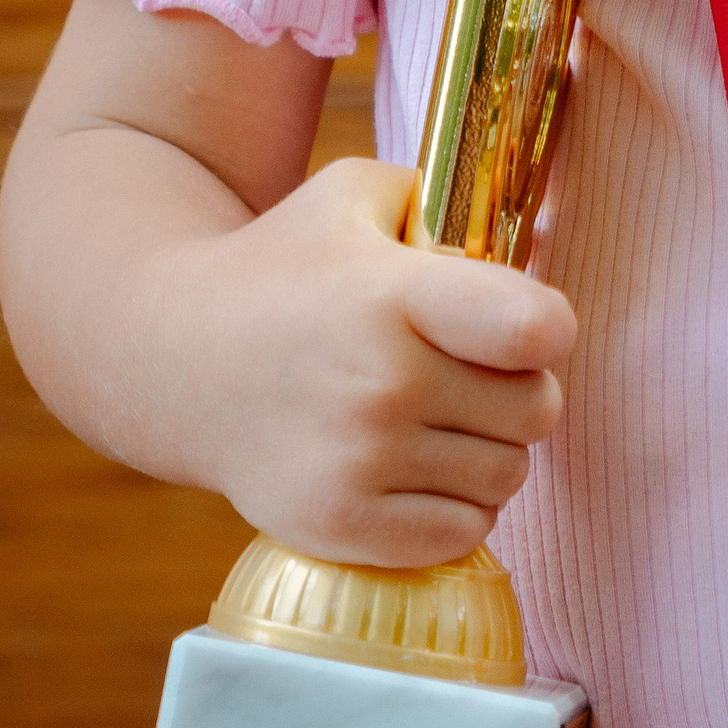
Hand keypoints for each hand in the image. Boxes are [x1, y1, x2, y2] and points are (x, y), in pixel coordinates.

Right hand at [154, 157, 576, 568]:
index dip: (549, 328)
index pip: (536, 331)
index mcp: (393, 297)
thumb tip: (526, 239)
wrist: (178, 359)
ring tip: (439, 417)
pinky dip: (457, 506)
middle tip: (469, 372)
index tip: (522, 326)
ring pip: (507, 476)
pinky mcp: (339, 527)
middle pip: (537, 410)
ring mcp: (358, 465)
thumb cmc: (286, 267)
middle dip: (519, 388)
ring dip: (489, 449)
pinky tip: (418, 467)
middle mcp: (380, 385)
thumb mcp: (357, 194)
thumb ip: (447, 196)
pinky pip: (464, 533)